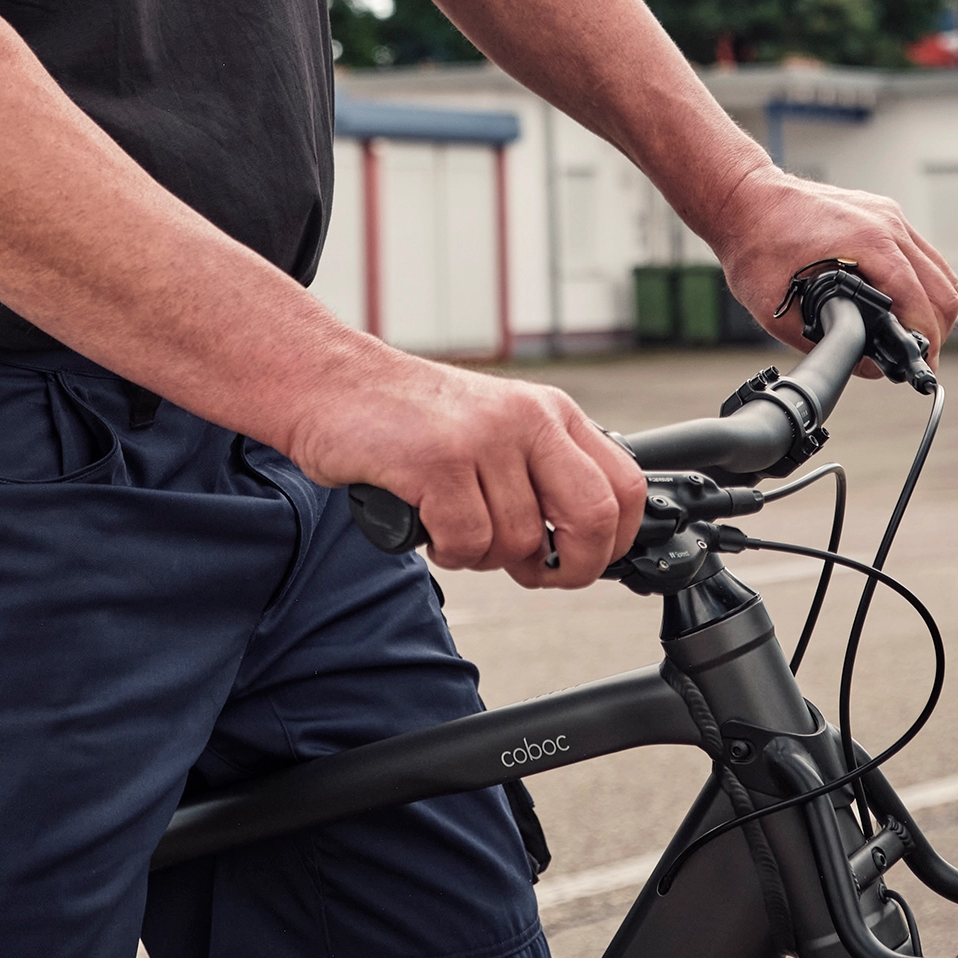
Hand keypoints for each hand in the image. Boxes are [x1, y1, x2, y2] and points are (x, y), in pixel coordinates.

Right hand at [294, 353, 647, 593]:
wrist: (332, 383)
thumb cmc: (410, 419)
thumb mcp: (496, 427)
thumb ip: (541, 471)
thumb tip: (586, 543)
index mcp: (551, 413)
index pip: (625, 487)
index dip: (614, 541)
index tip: (580, 561)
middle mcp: (528, 419)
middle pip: (593, 517)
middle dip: (569, 567)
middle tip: (533, 574)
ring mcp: (484, 438)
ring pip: (519, 541)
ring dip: (484, 556)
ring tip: (451, 525)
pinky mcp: (438, 461)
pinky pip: (467, 542)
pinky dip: (446, 550)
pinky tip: (426, 521)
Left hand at [699, 167, 957, 364]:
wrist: (744, 199)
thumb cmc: (756, 248)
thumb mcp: (785, 313)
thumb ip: (833, 345)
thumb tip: (873, 368)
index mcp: (869, 245)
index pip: (921, 304)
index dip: (926, 345)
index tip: (920, 370)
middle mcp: (888, 225)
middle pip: (944, 291)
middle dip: (936, 332)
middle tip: (917, 359)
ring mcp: (889, 216)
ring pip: (941, 273)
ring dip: (934, 309)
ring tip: (913, 336)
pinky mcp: (885, 214)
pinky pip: (924, 255)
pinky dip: (924, 285)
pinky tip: (904, 304)